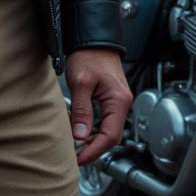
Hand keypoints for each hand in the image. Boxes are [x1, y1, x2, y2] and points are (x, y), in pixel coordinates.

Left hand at [64, 48, 132, 166]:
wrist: (92, 37)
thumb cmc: (89, 54)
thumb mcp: (81, 83)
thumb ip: (82, 111)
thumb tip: (80, 136)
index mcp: (119, 100)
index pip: (110, 136)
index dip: (94, 150)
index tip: (79, 158)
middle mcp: (121, 102)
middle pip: (110, 136)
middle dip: (92, 148)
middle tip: (74, 155)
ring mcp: (117, 101)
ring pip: (107, 129)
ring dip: (92, 140)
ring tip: (74, 146)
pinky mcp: (110, 98)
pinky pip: (104, 120)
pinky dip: (92, 129)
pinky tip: (80, 132)